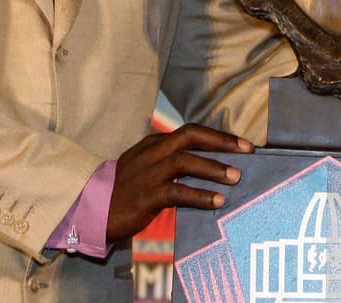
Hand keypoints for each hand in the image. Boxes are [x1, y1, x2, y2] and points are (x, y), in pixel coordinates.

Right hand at [105, 123, 251, 240]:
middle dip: (222, 142)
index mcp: (154, 143)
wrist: (92, 208)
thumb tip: (208, 165)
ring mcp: (148, 173)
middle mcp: (153, 152)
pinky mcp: (146, 195)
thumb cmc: (125, 189)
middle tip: (247, 152)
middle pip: (191, 137)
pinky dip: (199, 195)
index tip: (244, 145)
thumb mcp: (146, 166)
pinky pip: (177, 192)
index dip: (219, 137)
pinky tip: (217, 201)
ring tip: (236, 178)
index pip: (192, 132)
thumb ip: (171, 161)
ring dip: (213, 168)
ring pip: (185, 161)